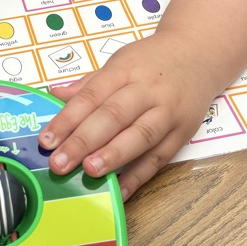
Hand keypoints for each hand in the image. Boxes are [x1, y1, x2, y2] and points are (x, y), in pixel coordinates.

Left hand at [39, 33, 216, 199]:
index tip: (47, 141)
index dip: (67, 120)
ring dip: (114, 156)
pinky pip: (159, 158)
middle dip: (84, 141)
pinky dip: (139, 177)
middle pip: (114, 116)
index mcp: (126, 70)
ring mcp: (168, 113)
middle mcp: (148, 91)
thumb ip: (88, 84)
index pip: (92, 96)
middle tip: (60, 163)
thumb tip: (54, 95)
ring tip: (90, 172)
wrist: (200, 54)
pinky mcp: (182, 133)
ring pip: (140, 136)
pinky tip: (119, 191)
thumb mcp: (119, 62)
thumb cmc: (153, 61)